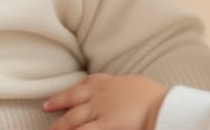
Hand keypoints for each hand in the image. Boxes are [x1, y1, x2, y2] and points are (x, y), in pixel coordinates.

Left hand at [43, 73, 167, 129]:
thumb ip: (126, 89)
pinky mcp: (104, 124)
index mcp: (109, 83)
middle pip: (72, 98)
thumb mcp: (137, 86)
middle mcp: (99, 94)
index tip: (64, 93)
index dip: (73, 89)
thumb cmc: (156, 98)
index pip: (87, 83)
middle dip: (58, 102)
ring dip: (60, 125)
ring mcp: (99, 110)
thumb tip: (127, 92)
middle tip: (46, 106)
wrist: (162, 106)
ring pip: (72, 118)